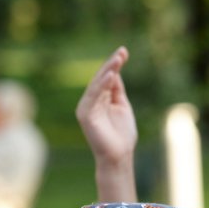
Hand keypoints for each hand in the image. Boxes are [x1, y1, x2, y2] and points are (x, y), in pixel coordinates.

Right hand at [77, 47, 137, 166]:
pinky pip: (93, 96)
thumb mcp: (122, 106)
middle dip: (111, 65)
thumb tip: (115, 71)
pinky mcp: (85, 115)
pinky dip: (101, 85)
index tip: (123, 52)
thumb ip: (117, 90)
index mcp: (100, 100)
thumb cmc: (122, 134)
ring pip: (96, 85)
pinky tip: (111, 75)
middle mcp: (90, 102)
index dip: (114, 65)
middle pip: (100, 79)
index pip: (106, 78)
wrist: (119, 155)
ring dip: (107, 71)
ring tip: (117, 60)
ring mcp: (86, 108)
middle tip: (121, 52)